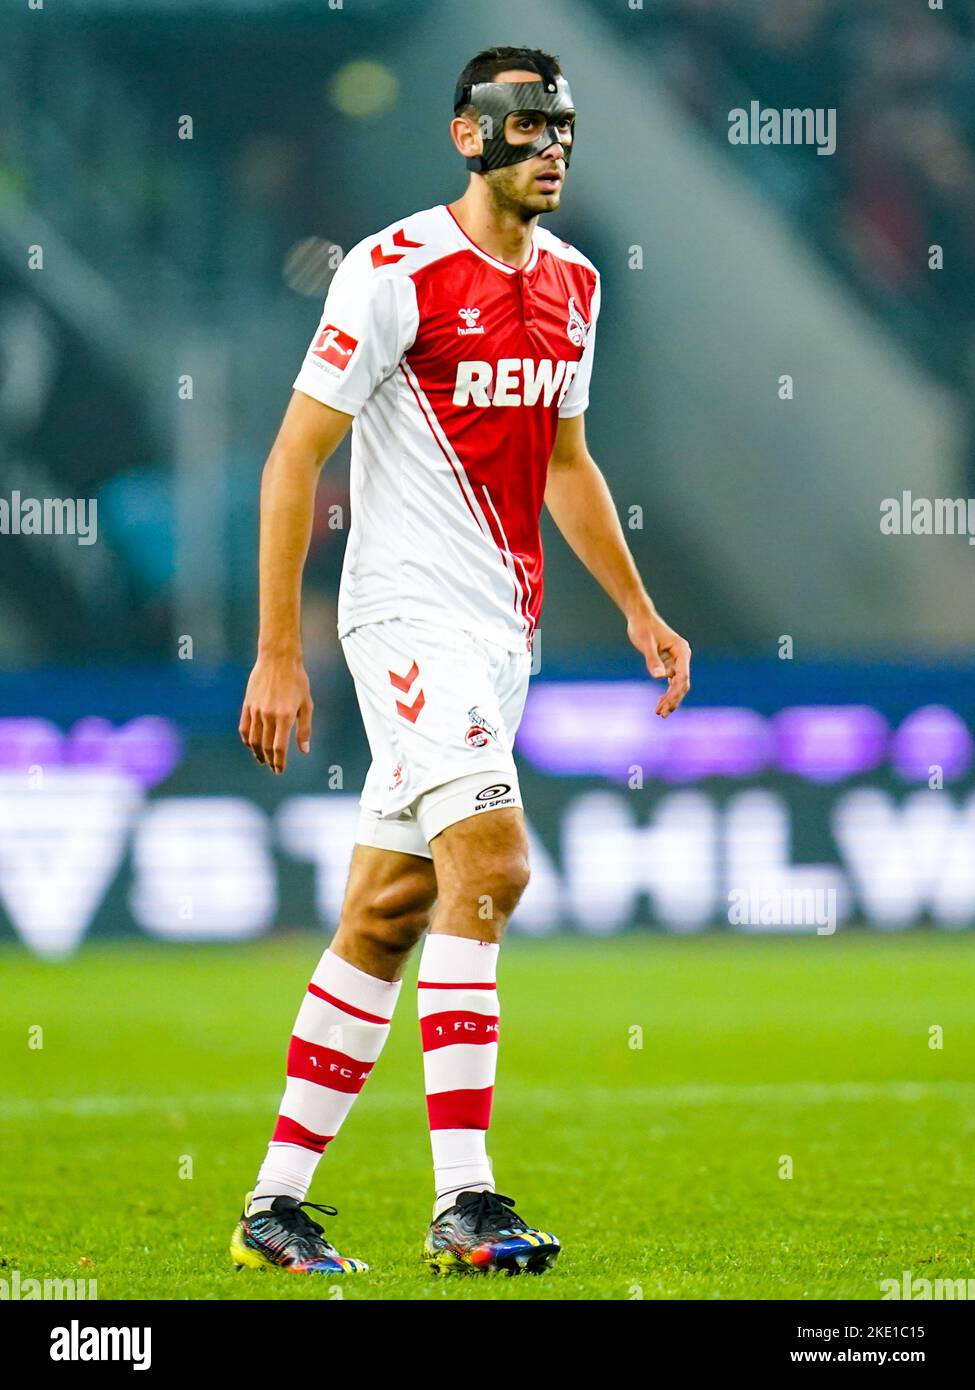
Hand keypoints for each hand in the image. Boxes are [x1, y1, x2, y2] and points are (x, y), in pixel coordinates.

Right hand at [239, 652, 313, 773]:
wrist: (278, 659)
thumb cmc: (297, 680)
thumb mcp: (307, 704)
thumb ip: (305, 729)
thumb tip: (304, 750)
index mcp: (285, 717)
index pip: (279, 748)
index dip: (279, 762)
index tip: (280, 770)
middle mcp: (269, 716)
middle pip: (266, 746)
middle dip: (270, 760)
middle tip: (273, 768)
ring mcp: (256, 710)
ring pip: (254, 740)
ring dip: (257, 753)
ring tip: (262, 759)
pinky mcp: (247, 704)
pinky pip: (244, 728)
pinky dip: (247, 740)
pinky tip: (251, 745)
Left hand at [627, 608, 691, 717]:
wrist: (640, 618)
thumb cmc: (642, 627)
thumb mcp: (645, 643)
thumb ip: (652, 660)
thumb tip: (659, 677)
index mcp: (681, 650)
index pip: (683, 676)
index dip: (676, 692)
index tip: (667, 705)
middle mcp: (682, 657)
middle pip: (682, 683)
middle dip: (673, 699)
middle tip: (662, 713)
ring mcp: (677, 661)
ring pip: (677, 684)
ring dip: (669, 699)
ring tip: (660, 712)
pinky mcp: (669, 663)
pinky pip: (671, 681)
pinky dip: (666, 692)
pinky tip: (659, 704)